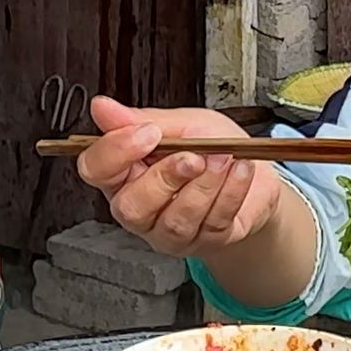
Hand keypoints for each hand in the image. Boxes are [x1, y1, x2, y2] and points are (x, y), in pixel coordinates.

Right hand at [75, 96, 287, 258]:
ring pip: (176, 219)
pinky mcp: (205, 242)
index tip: (148, 133)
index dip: (116, 151)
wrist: (255, 174)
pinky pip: (213, 222)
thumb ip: (141, 119)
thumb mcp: (179, 123)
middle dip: (166, 176)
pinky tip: (240, 171)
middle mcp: (141, 208)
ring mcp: (170, 231)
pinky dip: (231, 191)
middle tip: (193, 154)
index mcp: (124, 174)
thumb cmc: (212, 147)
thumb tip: (103, 108)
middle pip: (131, 206)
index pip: (95, 169)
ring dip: (205, 183)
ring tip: (223, 157)